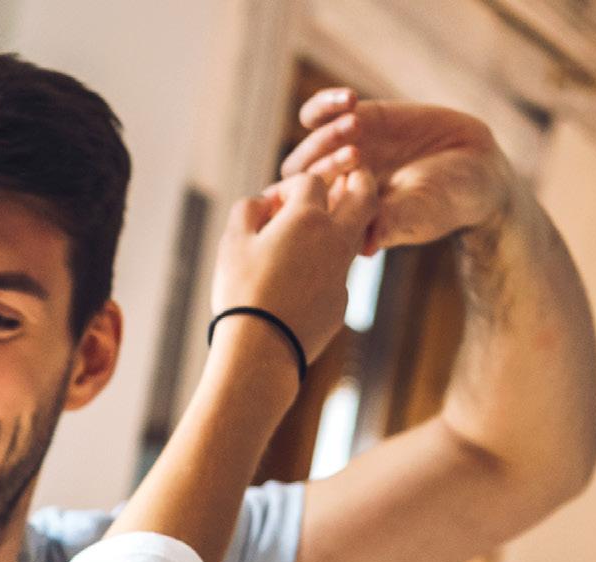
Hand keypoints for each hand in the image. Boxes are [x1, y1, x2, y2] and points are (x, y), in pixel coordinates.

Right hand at [207, 163, 378, 368]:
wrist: (260, 352)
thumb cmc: (242, 293)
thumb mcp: (232, 242)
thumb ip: (248, 209)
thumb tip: (263, 203)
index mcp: (307, 217)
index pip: (311, 181)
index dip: (289, 186)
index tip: (271, 205)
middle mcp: (335, 240)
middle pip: (364, 194)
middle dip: (358, 179)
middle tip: (349, 175)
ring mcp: (342, 273)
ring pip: (355, 236)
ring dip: (342, 225)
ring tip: (315, 232)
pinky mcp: (341, 303)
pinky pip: (338, 275)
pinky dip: (325, 269)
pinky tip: (300, 283)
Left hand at [278, 88, 513, 254]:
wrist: (473, 168)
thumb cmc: (447, 202)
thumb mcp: (421, 213)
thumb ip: (393, 222)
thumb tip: (368, 247)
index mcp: (344, 220)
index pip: (310, 213)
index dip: (320, 197)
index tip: (347, 185)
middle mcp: (338, 188)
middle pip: (304, 178)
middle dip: (323, 163)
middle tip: (357, 153)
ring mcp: (345, 153)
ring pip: (310, 145)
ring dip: (326, 134)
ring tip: (357, 123)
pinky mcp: (358, 121)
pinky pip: (322, 113)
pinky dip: (326, 104)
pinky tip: (350, 98)